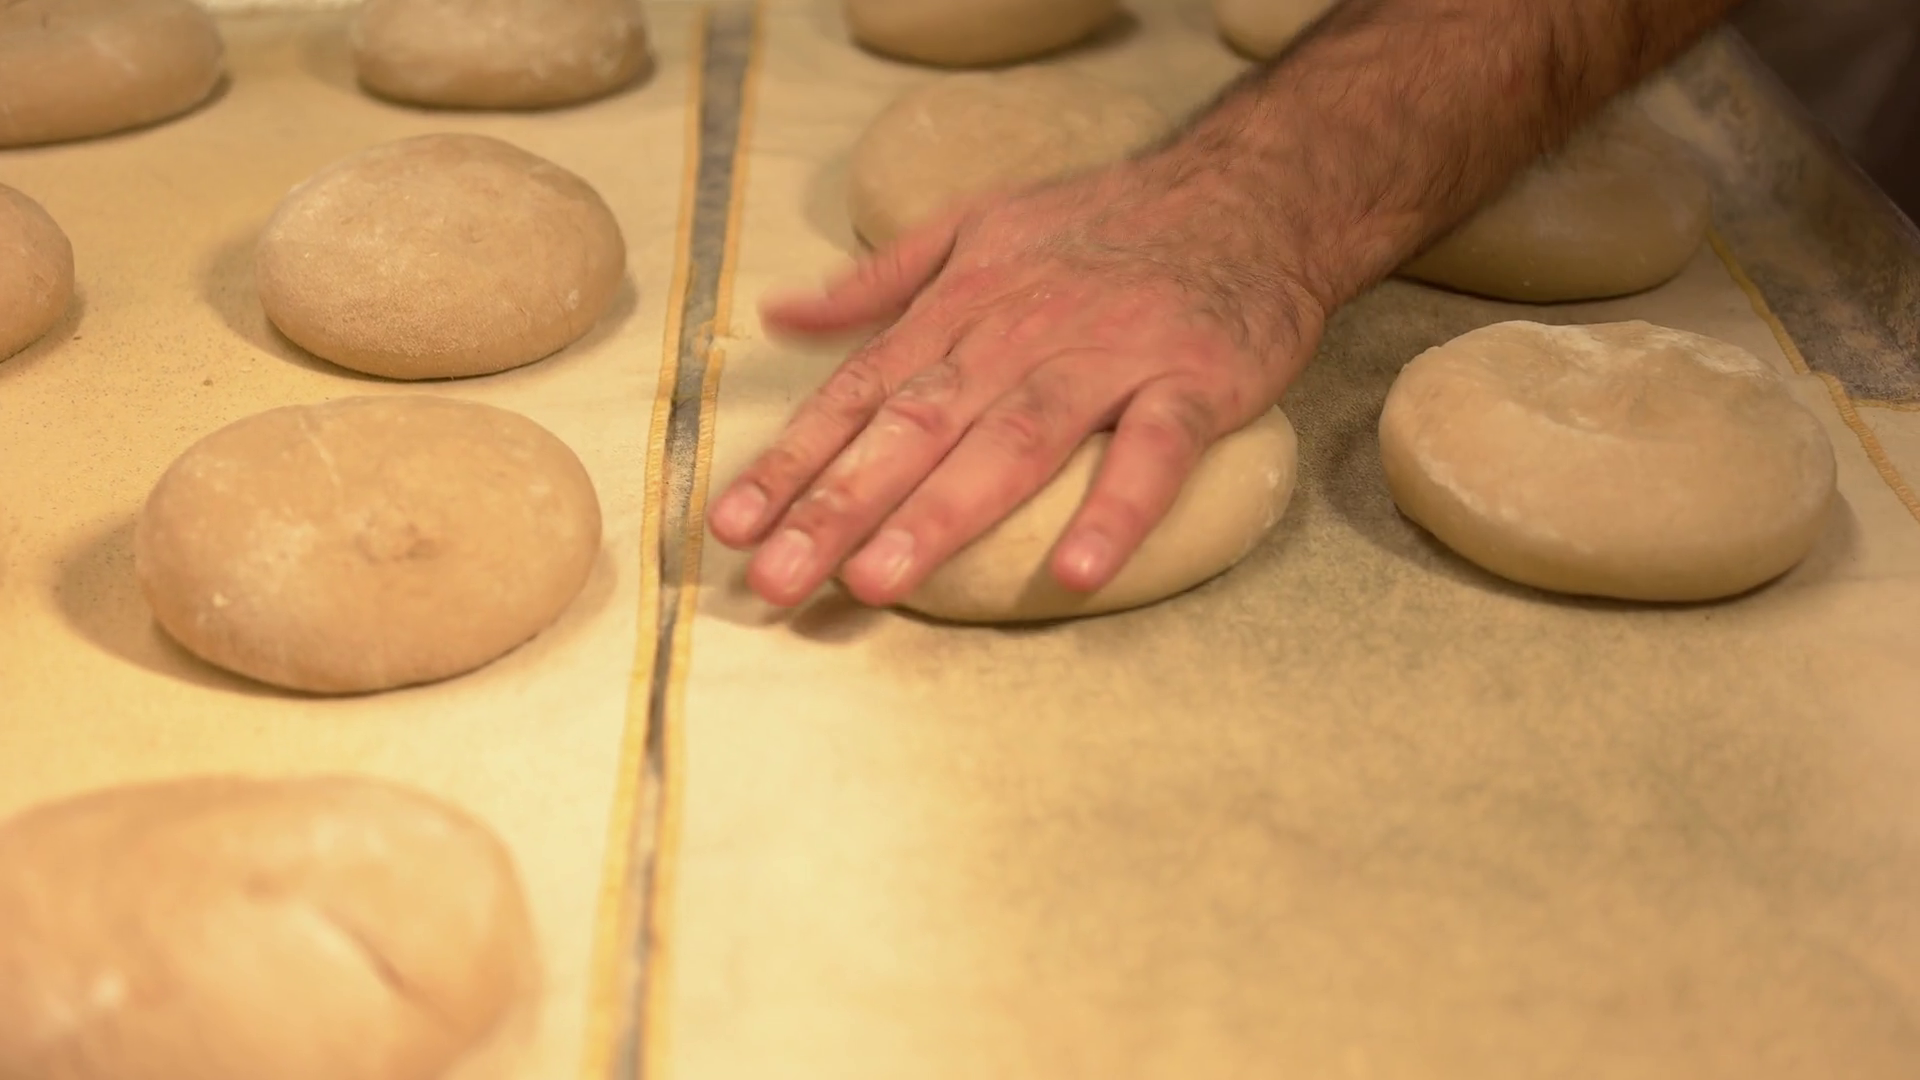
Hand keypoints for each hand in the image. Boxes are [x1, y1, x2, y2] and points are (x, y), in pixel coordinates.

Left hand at [707, 155, 1326, 607]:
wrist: (1246, 191)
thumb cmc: (1101, 224)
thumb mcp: (975, 224)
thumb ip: (881, 280)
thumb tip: (780, 314)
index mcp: (962, 308)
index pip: (859, 393)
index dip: (792, 461)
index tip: (730, 524)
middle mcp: (1019, 334)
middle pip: (915, 427)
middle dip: (836, 505)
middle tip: (774, 578)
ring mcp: (1106, 359)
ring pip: (1013, 441)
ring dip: (941, 515)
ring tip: (877, 583)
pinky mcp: (1193, 382)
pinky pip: (1152, 452)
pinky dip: (1116, 508)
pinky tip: (1076, 572)